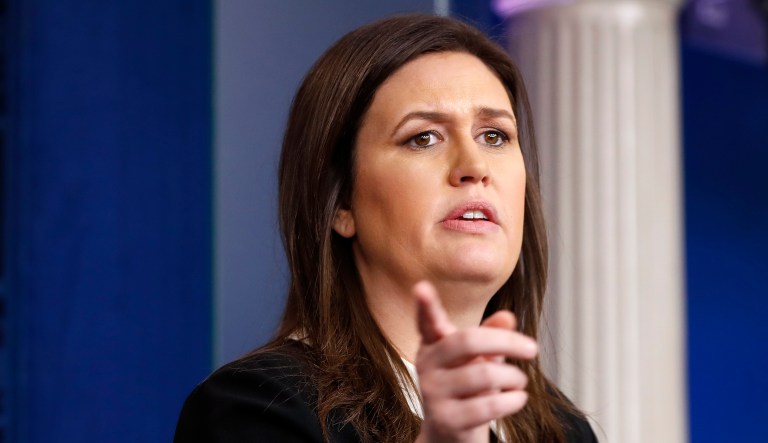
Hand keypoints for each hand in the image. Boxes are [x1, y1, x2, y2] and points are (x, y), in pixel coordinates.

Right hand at [412, 281, 537, 442]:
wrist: (451, 435)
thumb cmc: (466, 389)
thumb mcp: (479, 358)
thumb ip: (491, 335)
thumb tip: (507, 317)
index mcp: (433, 344)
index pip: (427, 322)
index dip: (425, 306)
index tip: (422, 287)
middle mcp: (427, 365)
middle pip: (467, 341)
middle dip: (505, 342)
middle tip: (532, 348)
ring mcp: (434, 393)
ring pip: (485, 375)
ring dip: (513, 378)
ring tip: (519, 381)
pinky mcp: (447, 419)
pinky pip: (489, 405)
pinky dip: (513, 400)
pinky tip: (517, 399)